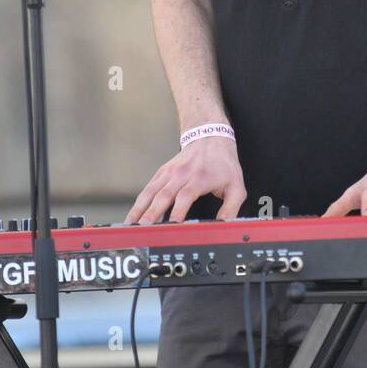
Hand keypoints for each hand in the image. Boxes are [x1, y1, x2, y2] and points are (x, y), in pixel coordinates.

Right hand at [124, 136, 246, 224]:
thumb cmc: (223, 164)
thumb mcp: (236, 187)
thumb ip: (231, 209)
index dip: (178, 211)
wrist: (210, 137)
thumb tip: (224, 227)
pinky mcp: (162, 173)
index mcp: (199, 179)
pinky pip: (147, 189)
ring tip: (130, 225)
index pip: (185, 196)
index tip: (172, 225)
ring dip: (139, 209)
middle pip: (163, 196)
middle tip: (143, 229)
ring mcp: (169, 173)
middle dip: (152, 214)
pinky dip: (138, 203)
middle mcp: (181, 175)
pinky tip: (132, 215)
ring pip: (150, 192)